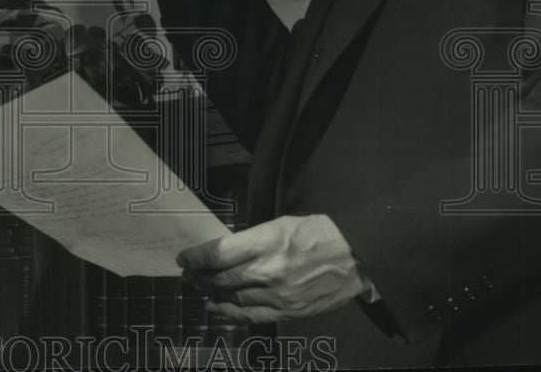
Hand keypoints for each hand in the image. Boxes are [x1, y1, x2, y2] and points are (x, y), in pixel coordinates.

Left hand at [178, 215, 370, 324]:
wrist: (355, 257)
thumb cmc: (318, 234)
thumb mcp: (280, 224)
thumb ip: (251, 240)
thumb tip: (224, 251)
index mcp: (267, 241)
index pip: (219, 253)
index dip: (197, 257)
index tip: (185, 257)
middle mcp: (270, 270)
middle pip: (222, 278)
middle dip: (200, 276)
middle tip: (188, 273)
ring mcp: (280, 295)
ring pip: (234, 297)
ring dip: (212, 292)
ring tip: (200, 287)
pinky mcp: (289, 312)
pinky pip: (252, 315)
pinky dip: (230, 312)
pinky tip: (217, 307)